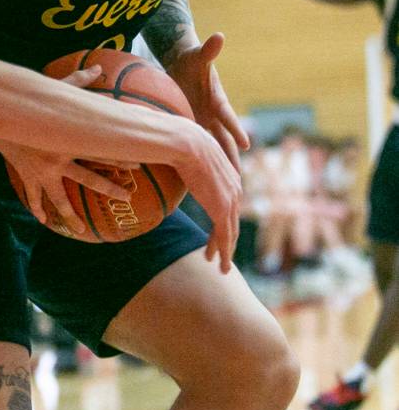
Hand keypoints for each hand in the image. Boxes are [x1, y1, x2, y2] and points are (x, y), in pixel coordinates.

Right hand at [0, 63, 137, 235]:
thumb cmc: (25, 103)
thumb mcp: (52, 89)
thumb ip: (77, 82)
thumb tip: (98, 67)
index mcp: (67, 141)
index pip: (100, 151)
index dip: (120, 158)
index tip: (139, 165)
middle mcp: (58, 161)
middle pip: (89, 179)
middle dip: (109, 188)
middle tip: (128, 198)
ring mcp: (41, 173)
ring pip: (59, 199)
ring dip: (71, 215)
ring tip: (83, 230)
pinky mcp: (27, 177)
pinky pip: (33, 196)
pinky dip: (37, 208)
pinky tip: (43, 220)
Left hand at [166, 33, 248, 171]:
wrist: (182, 64)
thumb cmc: (191, 59)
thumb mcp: (199, 55)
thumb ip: (209, 49)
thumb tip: (218, 36)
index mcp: (217, 100)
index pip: (227, 117)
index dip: (236, 130)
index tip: (245, 145)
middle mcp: (214, 115)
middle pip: (224, 140)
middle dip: (232, 160)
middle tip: (242, 182)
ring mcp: (204, 122)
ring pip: (214, 148)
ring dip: (221, 166)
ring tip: (229, 188)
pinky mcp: (193, 125)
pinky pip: (198, 146)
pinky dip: (202, 162)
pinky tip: (203, 180)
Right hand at [172, 121, 241, 273]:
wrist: (185, 143)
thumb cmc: (180, 143)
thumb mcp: (188, 155)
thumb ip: (189, 163)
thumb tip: (175, 161)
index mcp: (229, 175)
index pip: (229, 203)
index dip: (224, 220)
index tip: (217, 232)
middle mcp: (235, 188)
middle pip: (232, 220)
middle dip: (227, 239)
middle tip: (222, 255)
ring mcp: (230, 199)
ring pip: (230, 232)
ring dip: (225, 251)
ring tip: (221, 267)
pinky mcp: (221, 209)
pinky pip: (224, 236)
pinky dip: (223, 252)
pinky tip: (219, 264)